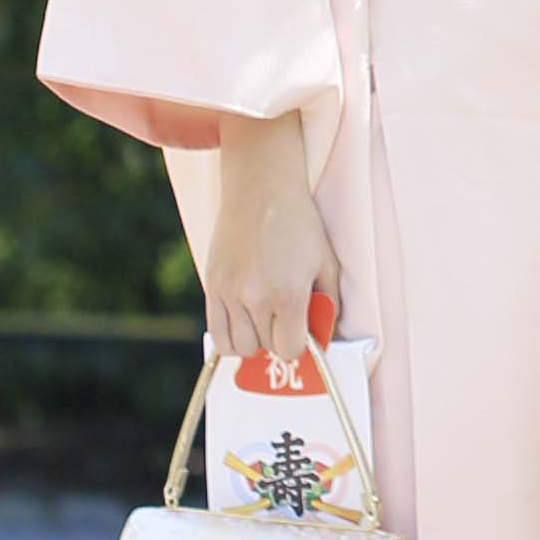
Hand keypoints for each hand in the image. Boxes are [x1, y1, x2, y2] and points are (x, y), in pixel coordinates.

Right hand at [205, 109, 336, 367]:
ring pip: (239, 347)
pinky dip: (230, 337)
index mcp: (289, 294)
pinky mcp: (212, 285)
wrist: (261, 189)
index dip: (299, 346)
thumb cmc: (300, 225)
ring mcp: (229, 293)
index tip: (301, 332)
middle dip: (278, 340)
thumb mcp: (327, 264)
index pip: (289, 350)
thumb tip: (321, 341)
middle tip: (285, 321)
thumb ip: (328, 307)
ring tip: (264, 321)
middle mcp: (256, 298)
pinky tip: (243, 323)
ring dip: (254, 341)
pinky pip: (216, 333)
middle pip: (265, 349)